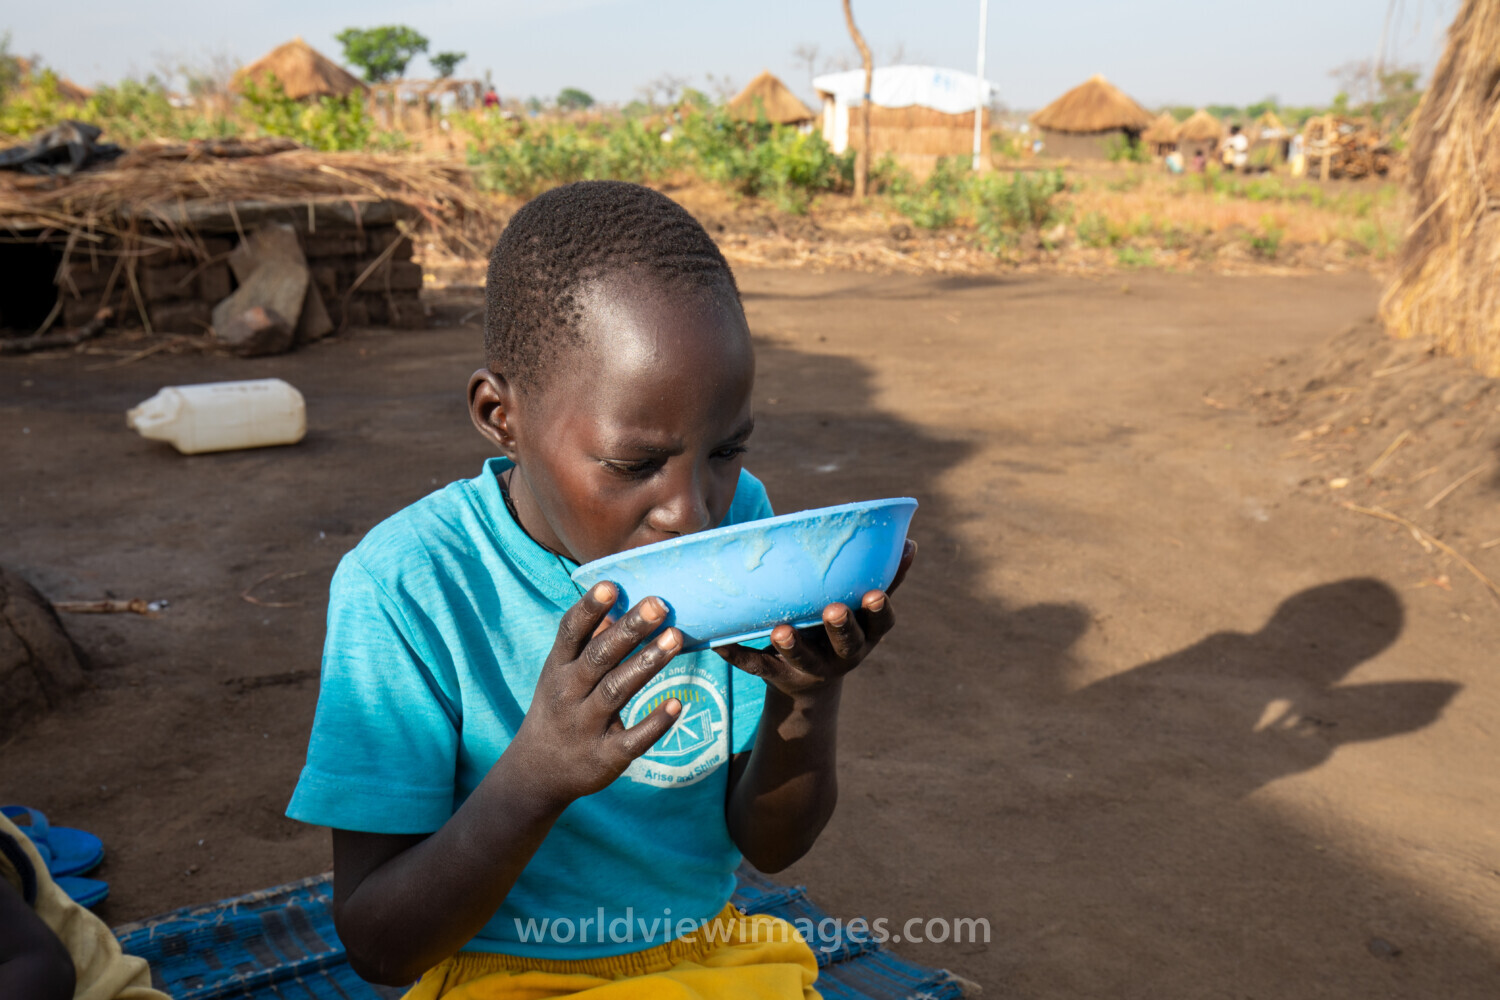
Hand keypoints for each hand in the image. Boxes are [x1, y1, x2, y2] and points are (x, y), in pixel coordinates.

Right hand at [508, 583, 682, 807]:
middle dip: (629, 629)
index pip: (571, 632)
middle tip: (658, 604)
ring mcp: (586, 726)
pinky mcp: (605, 756)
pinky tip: (676, 704)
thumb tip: (617, 600)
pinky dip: (654, 723)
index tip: (611, 585)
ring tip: (675, 637)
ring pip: (617, 690)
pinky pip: (632, 739)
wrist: (538, 772)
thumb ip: (588, 640)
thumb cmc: (559, 707)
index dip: (589, 608)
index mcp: (558, 669)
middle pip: (600, 657)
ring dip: (647, 663)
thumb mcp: (562, 673)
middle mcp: (569, 694)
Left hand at [718, 540, 915, 697]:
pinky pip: (756, 665)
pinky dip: (738, 654)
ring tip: (781, 630)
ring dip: (793, 645)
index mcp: (865, 635)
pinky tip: (720, 642)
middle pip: (845, 644)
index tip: (874, 594)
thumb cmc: (838, 630)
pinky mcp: (776, 672)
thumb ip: (884, 579)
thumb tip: (909, 543)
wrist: (806, 683)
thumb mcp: (862, 612)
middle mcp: (842, 655)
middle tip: (832, 610)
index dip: (879, 612)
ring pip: (803, 658)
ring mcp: (809, 667)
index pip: (880, 625)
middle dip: (840, 628)